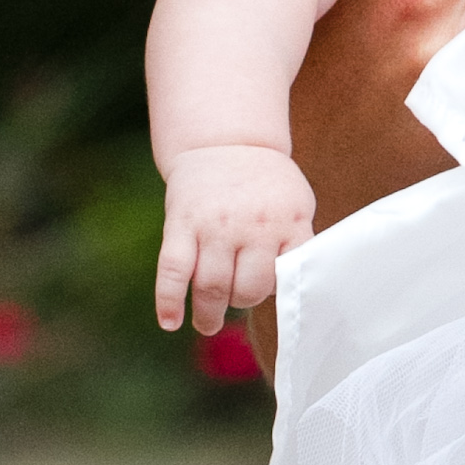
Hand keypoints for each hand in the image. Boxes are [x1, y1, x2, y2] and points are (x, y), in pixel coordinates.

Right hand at [158, 144, 316, 333]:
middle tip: (236, 301)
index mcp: (289, 219)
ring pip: (212, 286)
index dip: (277, 290)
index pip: (288, 274)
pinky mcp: (181, 223)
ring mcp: (215, 224)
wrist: (226, 141)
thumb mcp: (295, 205)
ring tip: (209, 323)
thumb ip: (295, 244)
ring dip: (209, 315)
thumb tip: (292, 294)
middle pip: (248, 288)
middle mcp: (253, 223)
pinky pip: (173, 270)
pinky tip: (171, 322)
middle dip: (242, 302)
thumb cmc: (266, 186)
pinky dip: (168, 301)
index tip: (269, 292)